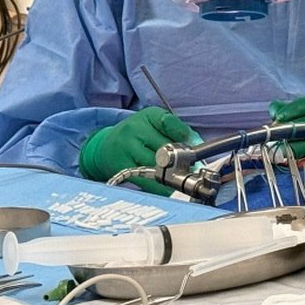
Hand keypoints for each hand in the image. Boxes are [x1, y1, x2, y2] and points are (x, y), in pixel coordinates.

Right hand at [78, 106, 197, 195]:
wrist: (106, 147)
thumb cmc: (138, 134)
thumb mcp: (156, 122)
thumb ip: (178, 130)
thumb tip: (198, 145)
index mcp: (148, 116)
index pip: (170, 123)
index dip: (188, 138)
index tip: (197, 149)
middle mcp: (134, 130)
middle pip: (166, 149)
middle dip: (183, 161)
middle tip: (195, 169)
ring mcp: (127, 150)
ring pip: (157, 167)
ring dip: (174, 176)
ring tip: (183, 179)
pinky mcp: (122, 169)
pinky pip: (147, 181)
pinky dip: (161, 187)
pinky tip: (170, 189)